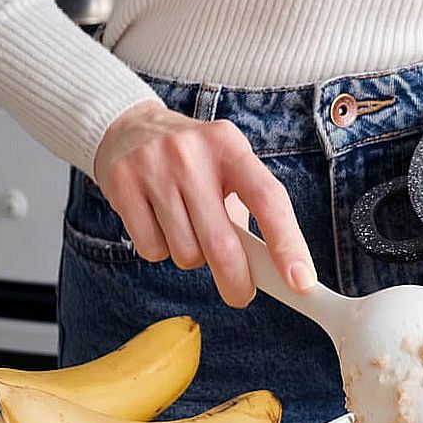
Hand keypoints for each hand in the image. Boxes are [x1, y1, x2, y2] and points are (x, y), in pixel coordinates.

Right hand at [93, 100, 315, 307]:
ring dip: (192, 257)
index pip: (268, 199)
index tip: (301, 281)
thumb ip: (249, 212)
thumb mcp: (227, 168)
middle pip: (222, 243)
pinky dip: (161, 250)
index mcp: (230, 146)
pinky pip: (152, 250)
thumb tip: (270, 271)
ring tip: (186, 227)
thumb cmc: (193, 161)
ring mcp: (154, 168)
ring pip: (186, 253)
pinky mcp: (122, 184)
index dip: (287, 244)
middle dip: (236, 281)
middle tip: (241, 294)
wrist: (130, 128)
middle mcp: (192, 154)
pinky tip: (159, 222)